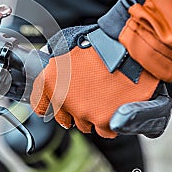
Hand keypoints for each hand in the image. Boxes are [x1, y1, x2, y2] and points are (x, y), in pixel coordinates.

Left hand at [30, 25, 171, 137]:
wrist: (131, 46)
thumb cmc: (101, 41)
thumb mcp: (66, 43)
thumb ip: (56, 61)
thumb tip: (49, 61)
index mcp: (50, 80)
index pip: (41, 105)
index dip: (49, 106)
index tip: (54, 106)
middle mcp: (63, 99)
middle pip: (64, 119)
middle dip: (75, 110)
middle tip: (89, 98)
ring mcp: (83, 111)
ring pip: (85, 125)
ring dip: (93, 116)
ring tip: (106, 99)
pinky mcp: (104, 120)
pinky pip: (105, 130)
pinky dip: (111, 122)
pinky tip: (116, 107)